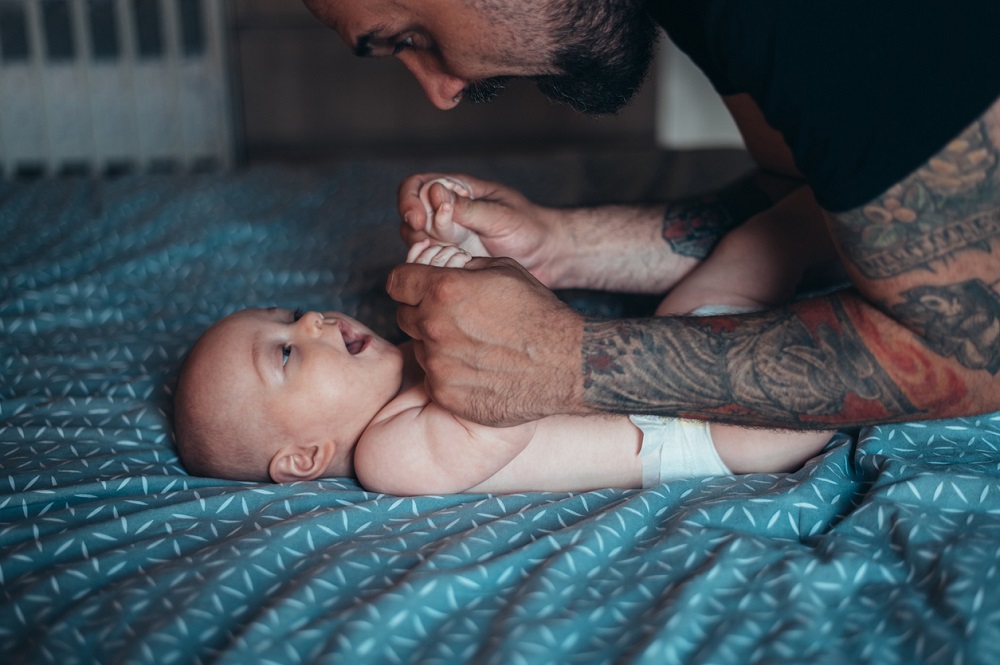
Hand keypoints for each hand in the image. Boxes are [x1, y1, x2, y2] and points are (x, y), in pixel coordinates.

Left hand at [387, 257, 585, 426]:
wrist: (566, 364)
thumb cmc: (539, 314)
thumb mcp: (504, 271)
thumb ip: (462, 268)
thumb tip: (439, 268)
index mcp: (444, 289)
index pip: (396, 281)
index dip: (408, 282)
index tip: (417, 288)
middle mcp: (433, 326)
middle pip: (403, 315)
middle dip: (423, 313)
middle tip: (455, 319)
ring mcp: (437, 364)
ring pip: (419, 349)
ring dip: (437, 345)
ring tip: (475, 346)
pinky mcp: (445, 394)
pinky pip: (433, 379)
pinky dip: (450, 374)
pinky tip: (479, 370)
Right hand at [398, 173, 562, 286]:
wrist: (548, 256)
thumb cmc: (530, 228)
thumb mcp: (500, 216)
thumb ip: (468, 208)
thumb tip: (435, 194)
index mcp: (458, 190)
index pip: (417, 185)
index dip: (410, 200)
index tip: (418, 220)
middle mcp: (448, 211)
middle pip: (410, 214)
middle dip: (417, 229)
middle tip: (436, 243)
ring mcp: (448, 236)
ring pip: (415, 240)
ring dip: (424, 249)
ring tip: (451, 256)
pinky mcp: (452, 259)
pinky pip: (428, 261)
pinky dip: (432, 266)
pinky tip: (453, 269)